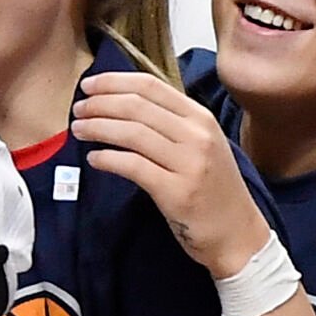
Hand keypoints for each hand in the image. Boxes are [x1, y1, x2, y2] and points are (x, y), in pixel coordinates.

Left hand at [71, 71, 269, 277]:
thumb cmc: (212, 188)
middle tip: (77, 109)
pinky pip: (133, 166)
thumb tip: (120, 103)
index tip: (88, 85)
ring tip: (78, 129)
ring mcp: (189, 163)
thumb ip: (169, 123)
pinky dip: (107, 159)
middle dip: (99, 104)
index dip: (113, 82)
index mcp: (200, 118)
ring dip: (97, 128)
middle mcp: (197, 135)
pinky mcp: (177, 192)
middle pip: (137, 106)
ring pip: (132, 133)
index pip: (150, 86)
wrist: (237, 232)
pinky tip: (93, 159)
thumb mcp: (199, 145)